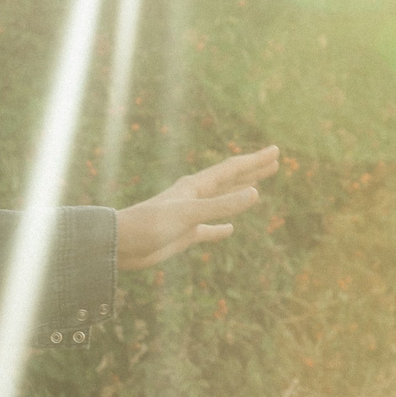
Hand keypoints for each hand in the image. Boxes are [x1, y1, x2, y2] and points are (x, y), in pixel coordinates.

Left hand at [116, 146, 280, 269]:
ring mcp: (190, 215)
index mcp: (196, 186)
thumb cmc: (150, 225)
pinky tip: (230, 230)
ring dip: (239, 194)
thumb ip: (221, 205)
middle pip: (230, 180)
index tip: (275, 152)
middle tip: (274, 162)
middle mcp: (195, 196)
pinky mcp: (184, 235)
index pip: (232, 169)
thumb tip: (254, 193)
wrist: (120, 245)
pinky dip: (221, 229)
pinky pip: (208, 230)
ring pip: (222, 201)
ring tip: (257, 188)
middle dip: (252, 171)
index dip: (255, 160)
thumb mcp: (189, 214)